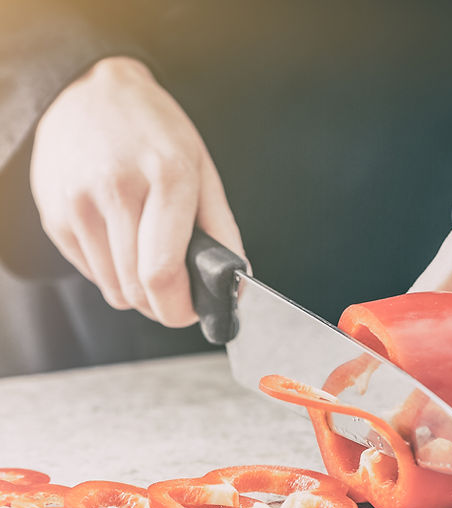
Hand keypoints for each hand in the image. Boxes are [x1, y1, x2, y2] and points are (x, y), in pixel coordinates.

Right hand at [30, 56, 243, 326]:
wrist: (87, 92)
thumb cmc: (153, 133)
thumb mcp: (201, 168)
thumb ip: (222, 231)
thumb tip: (235, 286)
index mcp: (166, 176)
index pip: (163, 273)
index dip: (179, 309)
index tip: (190, 311)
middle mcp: (118, 188)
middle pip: (138, 291)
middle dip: (162, 306)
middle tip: (174, 290)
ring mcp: (79, 202)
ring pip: (114, 291)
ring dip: (136, 291)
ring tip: (145, 255)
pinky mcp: (56, 216)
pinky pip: (92, 275)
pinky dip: (111, 273)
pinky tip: (117, 239)